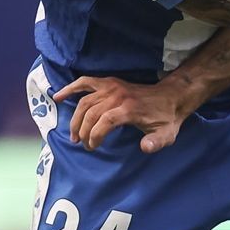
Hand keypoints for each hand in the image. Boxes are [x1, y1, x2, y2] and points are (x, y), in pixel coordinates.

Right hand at [52, 73, 204, 152]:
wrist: (171, 96)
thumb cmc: (167, 118)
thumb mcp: (167, 134)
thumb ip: (156, 143)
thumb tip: (144, 147)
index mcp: (130, 109)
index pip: (105, 122)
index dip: (95, 136)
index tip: (93, 147)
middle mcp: (118, 96)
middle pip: (91, 113)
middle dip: (83, 131)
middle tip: (82, 144)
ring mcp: (112, 87)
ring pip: (85, 101)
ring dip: (76, 118)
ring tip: (73, 134)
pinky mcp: (109, 82)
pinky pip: (85, 82)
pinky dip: (70, 88)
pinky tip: (58, 96)